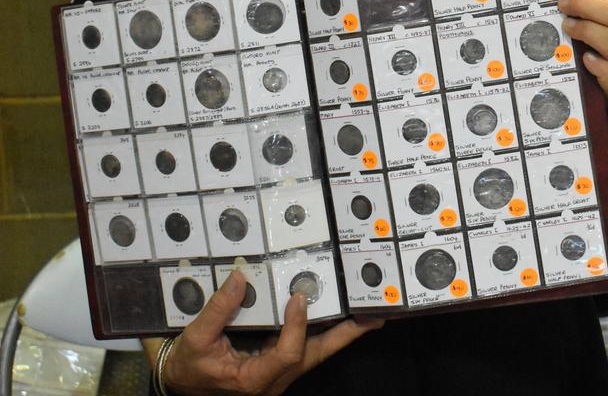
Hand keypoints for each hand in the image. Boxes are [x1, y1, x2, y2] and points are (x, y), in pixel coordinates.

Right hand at [162, 270, 384, 394]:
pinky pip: (304, 345)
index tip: (297, 298)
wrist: (181, 384)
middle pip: (316, 356)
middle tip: (372, 317)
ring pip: (315, 351)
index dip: (297, 326)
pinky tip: (337, 312)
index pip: (287, 354)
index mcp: (254, 380)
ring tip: (366, 313)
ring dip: (341, 332)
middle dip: (346, 336)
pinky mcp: (276, 361)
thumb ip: (218, 309)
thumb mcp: (196, 339)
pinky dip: (323, 329)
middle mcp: (273, 379)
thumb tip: (241, 277)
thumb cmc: (189, 366)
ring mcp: (277, 371)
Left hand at [550, 0, 607, 93]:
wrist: (559, 70)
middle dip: (587, 5)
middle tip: (561, 5)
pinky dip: (602, 69)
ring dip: (592, 33)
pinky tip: (585, 59)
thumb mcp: (557, 10)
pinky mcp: (607, 81)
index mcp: (607, 9)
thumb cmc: (558, 31)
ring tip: (566, 28)